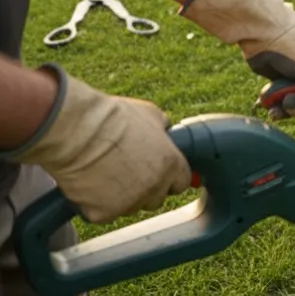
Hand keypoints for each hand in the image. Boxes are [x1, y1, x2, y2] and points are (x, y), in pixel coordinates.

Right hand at [3, 65, 191, 224]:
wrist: (76, 131)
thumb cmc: (112, 119)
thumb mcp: (151, 115)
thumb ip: (163, 130)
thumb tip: (166, 135)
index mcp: (171, 164)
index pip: (181, 183)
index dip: (168, 177)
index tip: (157, 173)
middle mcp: (154, 186)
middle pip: (156, 199)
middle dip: (145, 189)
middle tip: (126, 173)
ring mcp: (130, 202)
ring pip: (131, 208)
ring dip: (121, 197)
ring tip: (105, 174)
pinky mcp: (104, 213)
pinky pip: (105, 214)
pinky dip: (96, 204)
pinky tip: (90, 184)